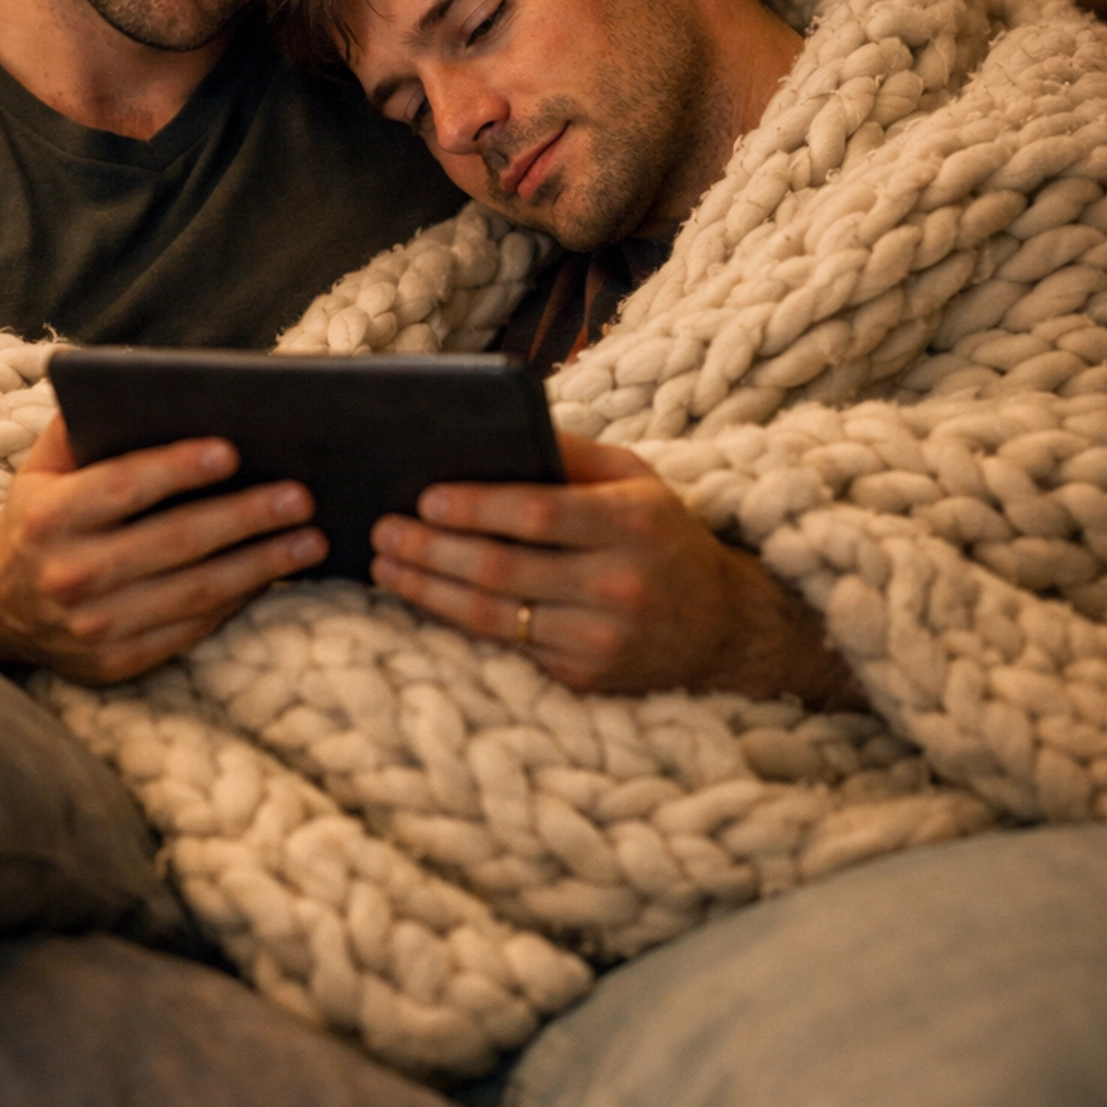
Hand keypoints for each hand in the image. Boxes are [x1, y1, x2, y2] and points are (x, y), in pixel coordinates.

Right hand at [0, 413, 325, 682]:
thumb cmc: (42, 516)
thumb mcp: (43, 467)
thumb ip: (83, 425)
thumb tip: (144, 384)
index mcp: (47, 518)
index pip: (121, 487)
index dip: (176, 468)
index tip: (231, 450)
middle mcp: (66, 576)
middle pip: (173, 543)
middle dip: (244, 517)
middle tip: (301, 497)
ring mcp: (92, 627)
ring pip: (194, 593)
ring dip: (260, 566)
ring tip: (310, 541)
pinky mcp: (117, 662)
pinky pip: (191, 629)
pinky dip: (238, 602)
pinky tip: (274, 576)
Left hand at [370, 432, 861, 706]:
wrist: (723, 625)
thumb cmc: (662, 534)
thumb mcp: (634, 478)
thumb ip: (570, 453)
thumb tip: (492, 428)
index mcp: (632, 524)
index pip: (537, 515)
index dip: (475, 508)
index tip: (425, 498)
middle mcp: (618, 586)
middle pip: (503, 571)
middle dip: (432, 551)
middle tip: (383, 530)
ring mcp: (601, 641)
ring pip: (494, 618)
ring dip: (428, 592)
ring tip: (386, 565)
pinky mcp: (585, 678)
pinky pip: (508, 646)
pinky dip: (458, 622)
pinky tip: (424, 597)